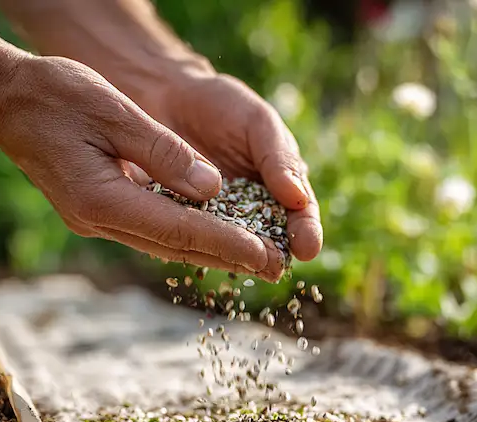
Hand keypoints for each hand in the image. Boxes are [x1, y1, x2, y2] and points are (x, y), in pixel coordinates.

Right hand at [0, 56, 287, 281]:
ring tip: (256, 261)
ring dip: (211, 253)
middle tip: (276, 270)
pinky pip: (150, 231)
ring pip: (164, 244)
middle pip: (176, 246)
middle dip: (229, 258)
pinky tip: (214, 239)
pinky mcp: (96, 212)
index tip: (267, 255)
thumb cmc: (55, 95)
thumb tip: (212, 189)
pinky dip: (186, 236)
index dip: (228, 243)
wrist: (4, 98)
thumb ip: (164, 153)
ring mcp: (94, 220)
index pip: (179, 229)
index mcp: (101, 199)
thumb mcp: (115, 112)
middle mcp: (97, 220)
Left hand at [144, 73, 322, 262]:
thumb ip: (278, 158)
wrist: (168, 99)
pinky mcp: (184, 223)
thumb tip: (298, 197)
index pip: (300, 214)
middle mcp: (253, 210)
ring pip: (233, 245)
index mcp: (281, 187)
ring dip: (240, 258)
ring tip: (247, 267)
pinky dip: (200, 246)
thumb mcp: (258, 123)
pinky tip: (201, 251)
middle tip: (276, 267)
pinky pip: (194, 239)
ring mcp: (218, 220)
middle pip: (270, 239)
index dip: (306, 231)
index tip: (308, 247)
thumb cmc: (222, 107)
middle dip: (274, 254)